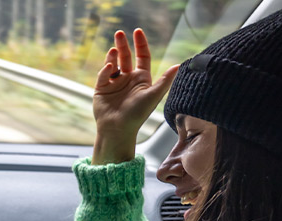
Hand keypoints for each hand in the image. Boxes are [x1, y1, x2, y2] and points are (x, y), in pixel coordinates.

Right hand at [92, 29, 178, 164]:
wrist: (118, 129)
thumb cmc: (137, 114)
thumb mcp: (153, 96)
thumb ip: (165, 80)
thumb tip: (179, 65)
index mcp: (141, 79)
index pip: (142, 56)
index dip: (141, 44)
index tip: (137, 31)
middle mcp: (128, 78)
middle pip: (126, 56)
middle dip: (123, 44)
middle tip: (120, 33)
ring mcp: (114, 82)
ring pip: (113, 63)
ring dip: (113, 55)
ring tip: (114, 49)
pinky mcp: (101, 88)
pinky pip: (103, 74)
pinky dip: (106, 69)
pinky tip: (110, 67)